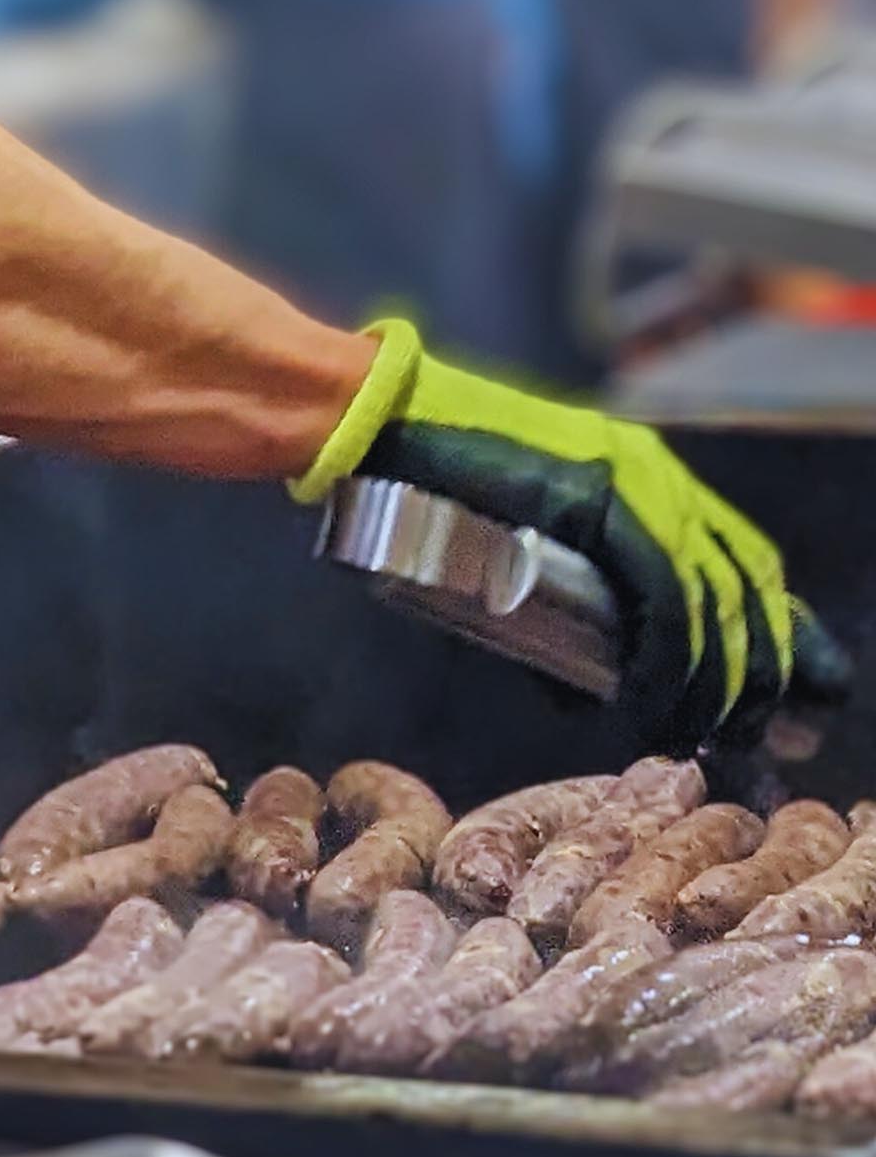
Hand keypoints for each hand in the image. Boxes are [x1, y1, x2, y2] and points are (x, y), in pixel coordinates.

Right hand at [292, 320, 850, 748]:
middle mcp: (658, 473)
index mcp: (650, 475)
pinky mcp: (598, 494)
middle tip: (753, 738)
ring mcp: (633, 479)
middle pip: (745, 585)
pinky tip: (658, 702)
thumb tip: (571, 685)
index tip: (773, 703)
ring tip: (692, 736)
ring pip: (714, 598)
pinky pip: (663, 594)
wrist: (383, 418)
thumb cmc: (433, 476)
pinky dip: (669, 658)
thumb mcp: (526, 527)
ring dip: (714, 682)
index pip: (741, 561)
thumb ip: (556, 581)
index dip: (773, 636)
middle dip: (762, 674)